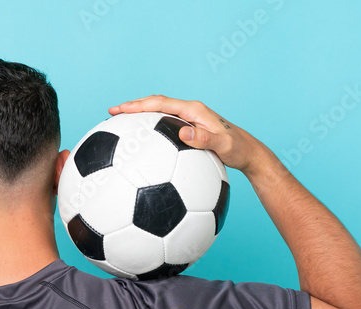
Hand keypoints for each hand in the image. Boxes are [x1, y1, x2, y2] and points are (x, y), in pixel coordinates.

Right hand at [108, 95, 272, 176]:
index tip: (121, 109)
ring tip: (120, 125)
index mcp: (194, 111)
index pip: (161, 104)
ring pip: (159, 115)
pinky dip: (149, 130)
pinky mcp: (188, 130)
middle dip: (133, 107)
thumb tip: (183, 131)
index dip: (140, 105)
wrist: (249, 153)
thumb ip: (205, 138)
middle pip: (156, 105)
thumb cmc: (238, 150)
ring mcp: (189, 121)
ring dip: (139, 117)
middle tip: (112, 113)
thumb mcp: (223, 146)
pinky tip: (141, 143)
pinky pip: (164, 127)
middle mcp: (190, 112)